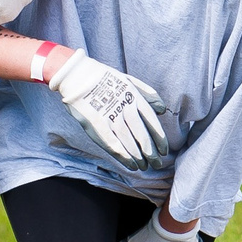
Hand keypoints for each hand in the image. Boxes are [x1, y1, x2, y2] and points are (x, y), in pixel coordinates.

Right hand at [48, 49, 166, 167]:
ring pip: (128, 141)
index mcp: (133, 96)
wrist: (77, 74)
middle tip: (157, 164)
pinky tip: (130, 164)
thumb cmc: (104, 78)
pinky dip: (123, 156)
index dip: (159, 137)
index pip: (151, 121)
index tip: (164, 150)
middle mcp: (124, 107)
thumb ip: (147, 93)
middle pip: (142, 134)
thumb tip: (162, 110)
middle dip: (151, 152)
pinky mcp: (96, 124)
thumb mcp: (129, 80)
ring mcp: (109, 116)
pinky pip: (112, 143)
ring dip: (138, 156)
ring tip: (144, 167)